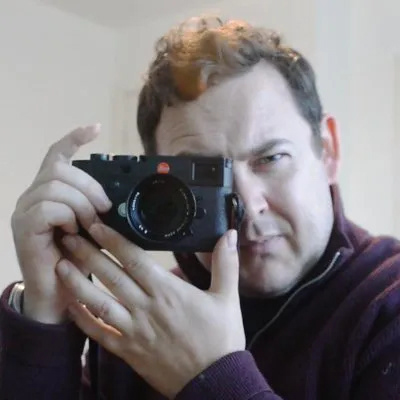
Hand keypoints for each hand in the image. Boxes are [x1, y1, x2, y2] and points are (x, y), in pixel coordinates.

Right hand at [11, 125, 111, 322]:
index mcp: (49, 192)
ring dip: (82, 204)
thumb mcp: (92, 228)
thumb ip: (96, 208)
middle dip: (90, 187)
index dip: (74, 139)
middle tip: (104, 209)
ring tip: (88, 226)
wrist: (59, 293)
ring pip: (57, 186)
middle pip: (61, 168)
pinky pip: (49, 207)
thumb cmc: (77, 259)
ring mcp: (24, 209)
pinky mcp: (23, 226)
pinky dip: (68, 217)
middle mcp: (32, 195)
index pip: (57, 155)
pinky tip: (72, 232)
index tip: (94, 128)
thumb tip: (113, 197)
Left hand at [56, 224, 244, 397]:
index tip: (97, 226)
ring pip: (99, 303)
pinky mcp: (129, 351)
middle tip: (70, 237)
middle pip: (111, 276)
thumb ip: (225, 264)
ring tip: (60, 266)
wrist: (214, 383)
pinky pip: (100, 334)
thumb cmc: (221, 339)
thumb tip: (229, 235)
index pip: (135, 259)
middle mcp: (147, 308)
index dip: (114, 240)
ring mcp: (135, 331)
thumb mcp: (228, 298)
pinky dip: (83, 320)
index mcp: (168, 292)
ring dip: (78, 284)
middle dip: (88, 254)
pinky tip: (70, 306)